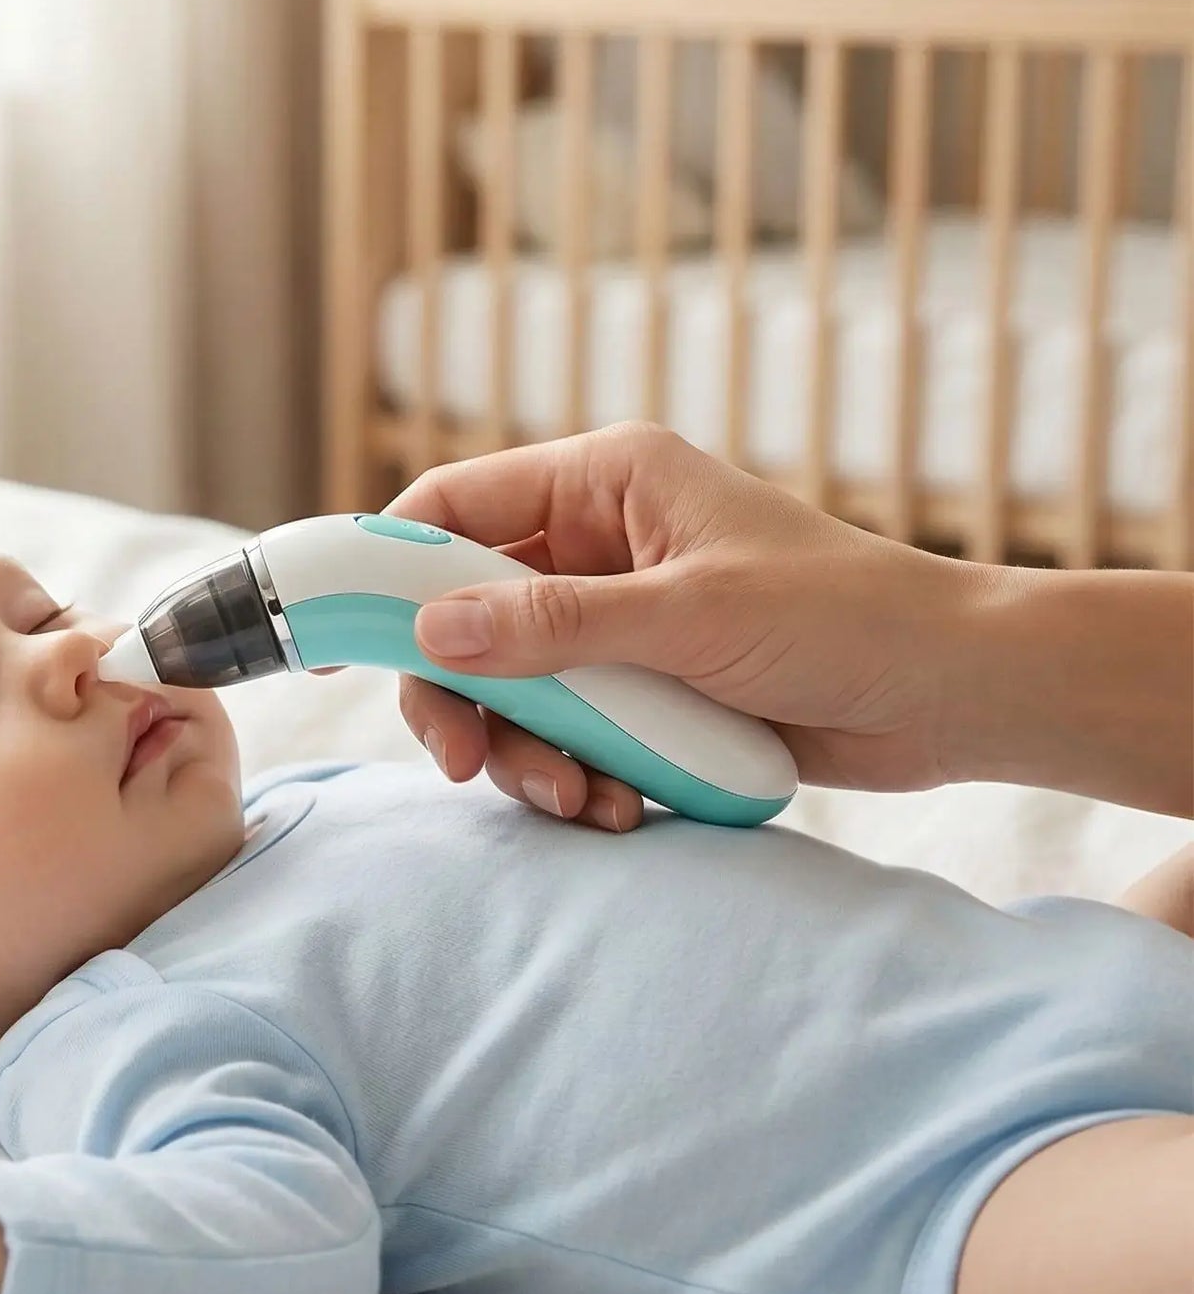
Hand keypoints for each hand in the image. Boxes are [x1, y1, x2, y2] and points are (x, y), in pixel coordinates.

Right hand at [387, 423, 981, 825]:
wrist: (952, 697)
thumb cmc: (843, 621)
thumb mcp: (689, 617)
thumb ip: (554, 626)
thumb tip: (429, 629)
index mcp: (603, 485)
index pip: (451, 506)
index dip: (383, 566)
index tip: (340, 638)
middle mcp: (596, 548)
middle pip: (462, 616)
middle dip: (460, 695)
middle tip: (463, 760)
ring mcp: (615, 625)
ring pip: (508, 690)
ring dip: (526, 753)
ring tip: (581, 800)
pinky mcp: (640, 693)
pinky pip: (565, 734)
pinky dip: (576, 777)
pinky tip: (622, 808)